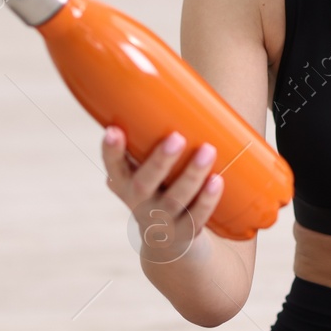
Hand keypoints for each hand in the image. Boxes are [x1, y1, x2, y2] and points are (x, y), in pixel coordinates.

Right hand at [101, 127, 223, 264]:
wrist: (171, 247)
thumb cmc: (162, 191)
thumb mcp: (150, 170)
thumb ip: (155, 138)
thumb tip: (173, 84)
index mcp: (127, 185)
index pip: (114, 167)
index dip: (111, 151)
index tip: (113, 130)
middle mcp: (141, 204)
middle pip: (145, 184)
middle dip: (160, 161)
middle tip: (175, 137)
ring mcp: (163, 221)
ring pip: (176, 200)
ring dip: (191, 176)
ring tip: (207, 151)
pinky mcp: (186, 234)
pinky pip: (197, 217)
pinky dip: (207, 200)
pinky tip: (218, 181)